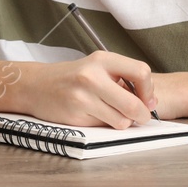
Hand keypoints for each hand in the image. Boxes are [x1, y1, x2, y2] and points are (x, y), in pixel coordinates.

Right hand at [19, 51, 156, 128]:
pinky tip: (94, 115)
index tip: (147, 99)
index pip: (141, 72)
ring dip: (122, 122)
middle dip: (142, 115)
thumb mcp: (97, 69)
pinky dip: (105, 125)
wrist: (36, 85)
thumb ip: (123, 81)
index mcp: (102, 60)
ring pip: (121, 121)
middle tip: (140, 117)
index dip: (149, 91)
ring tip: (112, 114)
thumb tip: (151, 102)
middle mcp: (92, 76)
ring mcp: (83, 97)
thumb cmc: (72, 78)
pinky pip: (104, 127)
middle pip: (133, 104)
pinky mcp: (76, 115)